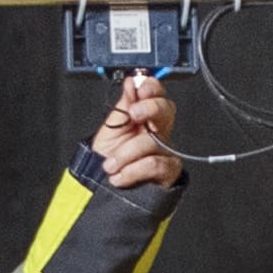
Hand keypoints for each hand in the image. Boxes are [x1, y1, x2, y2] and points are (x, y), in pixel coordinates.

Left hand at [92, 70, 183, 189]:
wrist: (103, 190)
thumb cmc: (108, 159)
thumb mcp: (110, 129)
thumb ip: (122, 105)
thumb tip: (132, 82)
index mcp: (144, 116)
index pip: (156, 94)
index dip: (151, 87)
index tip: (139, 88)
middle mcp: (158, 131)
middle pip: (166, 110)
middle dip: (149, 108)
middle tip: (132, 114)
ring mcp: (165, 150)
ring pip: (152, 141)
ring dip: (125, 154)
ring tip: (110, 165)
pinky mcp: (169, 171)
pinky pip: (155, 164)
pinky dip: (132, 170)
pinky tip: (120, 176)